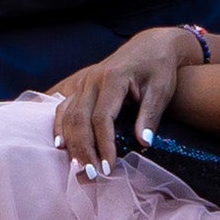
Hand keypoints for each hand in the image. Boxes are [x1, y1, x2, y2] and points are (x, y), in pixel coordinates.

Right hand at [49, 26, 203, 170]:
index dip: (104, 145)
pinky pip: (62, 106)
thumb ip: (150, 116)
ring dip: (69, 141)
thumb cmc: (159, 67)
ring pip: (66, 114)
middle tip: (91, 175)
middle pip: (78, 119)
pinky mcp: (80, 84)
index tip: (109, 168)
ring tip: (75, 166)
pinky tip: (59, 144)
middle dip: (83, 149)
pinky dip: (58, 126)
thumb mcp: (162, 90)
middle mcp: (92, 79)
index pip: (102, 118)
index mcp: (113, 78)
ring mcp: (83, 81)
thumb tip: (144, 144)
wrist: (151, 44)